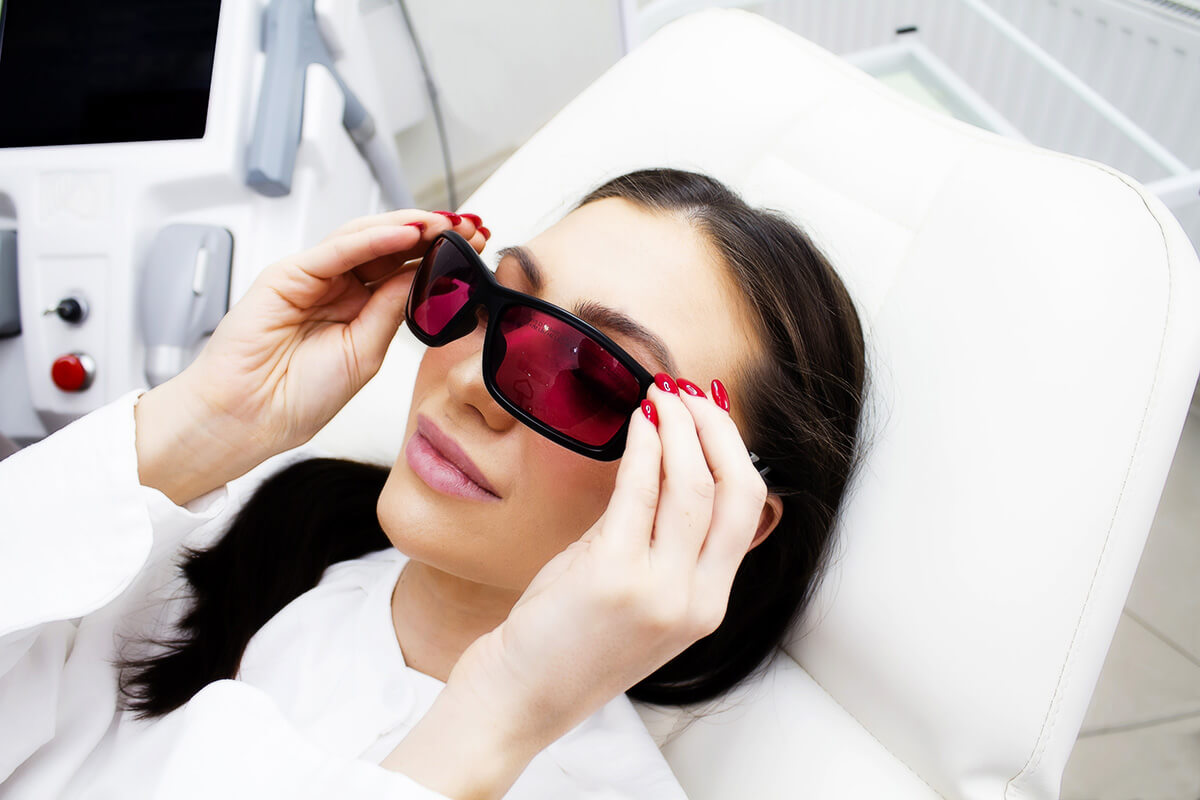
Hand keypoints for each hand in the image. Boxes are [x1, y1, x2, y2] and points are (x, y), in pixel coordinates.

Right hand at [135, 210, 484, 504]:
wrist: (248, 420)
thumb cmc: (296, 398)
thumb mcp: (364, 352)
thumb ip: (391, 310)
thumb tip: (424, 276)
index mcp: (356, 308)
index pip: (403, 269)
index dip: (439, 255)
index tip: (476, 245)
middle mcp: (335, 287)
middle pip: (388, 246)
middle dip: (431, 233)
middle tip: (470, 224)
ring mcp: (311, 278)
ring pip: (364, 239)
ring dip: (407, 227)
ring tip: (444, 222)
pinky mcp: (287, 275)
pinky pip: (336, 250)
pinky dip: (373, 239)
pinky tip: (406, 233)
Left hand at [444, 379, 770, 747]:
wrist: (523, 693)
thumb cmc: (570, 640)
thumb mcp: (639, 594)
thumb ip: (663, 539)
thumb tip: (670, 462)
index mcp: (708, 604)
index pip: (748, 511)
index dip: (736, 451)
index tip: (713, 414)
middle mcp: (694, 599)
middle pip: (736, 492)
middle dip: (717, 431)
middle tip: (691, 395)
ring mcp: (658, 590)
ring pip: (692, 486)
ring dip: (679, 429)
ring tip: (661, 398)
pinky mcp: (613, 575)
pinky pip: (639, 492)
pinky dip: (643, 447)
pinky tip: (638, 424)